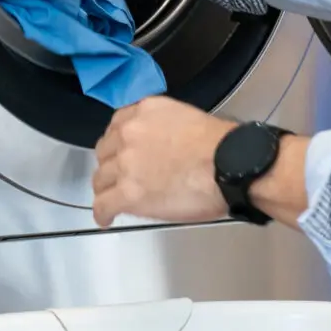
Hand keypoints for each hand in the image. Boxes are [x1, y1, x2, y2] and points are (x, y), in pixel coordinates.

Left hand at [92, 97, 232, 227]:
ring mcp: (125, 164)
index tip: (121, 152)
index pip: (116, 126)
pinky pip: (104, 205)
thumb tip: (160, 147)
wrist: (229, 165)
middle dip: (111, 165)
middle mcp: (129, 134)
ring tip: (113, 199)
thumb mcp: (187, 117)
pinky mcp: (128, 193)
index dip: (117, 144)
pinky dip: (103, 213)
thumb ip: (163, 127)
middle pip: (105, 152)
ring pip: (101, 179)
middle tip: (120, 177)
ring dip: (107, 189)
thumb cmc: (221, 146)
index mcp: (144, 112)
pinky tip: (106, 218)